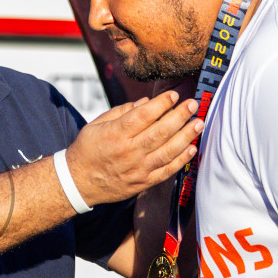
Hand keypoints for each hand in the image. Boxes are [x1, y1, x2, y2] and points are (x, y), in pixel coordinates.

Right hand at [65, 91, 200, 204]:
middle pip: (159, 132)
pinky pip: (166, 171)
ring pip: (167, 151)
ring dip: (186, 136)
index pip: (143, 116)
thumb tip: (146, 102)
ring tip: (198, 123)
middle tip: (192, 104)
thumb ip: (122, 112)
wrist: (79, 182)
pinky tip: (192, 147)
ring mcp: (138, 169)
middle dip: (179, 116)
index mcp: (116, 134)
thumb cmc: (88, 149)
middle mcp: (128, 151)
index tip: (174, 95)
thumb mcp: (97, 124)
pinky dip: (181, 160)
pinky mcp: (143, 182)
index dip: (161, 104)